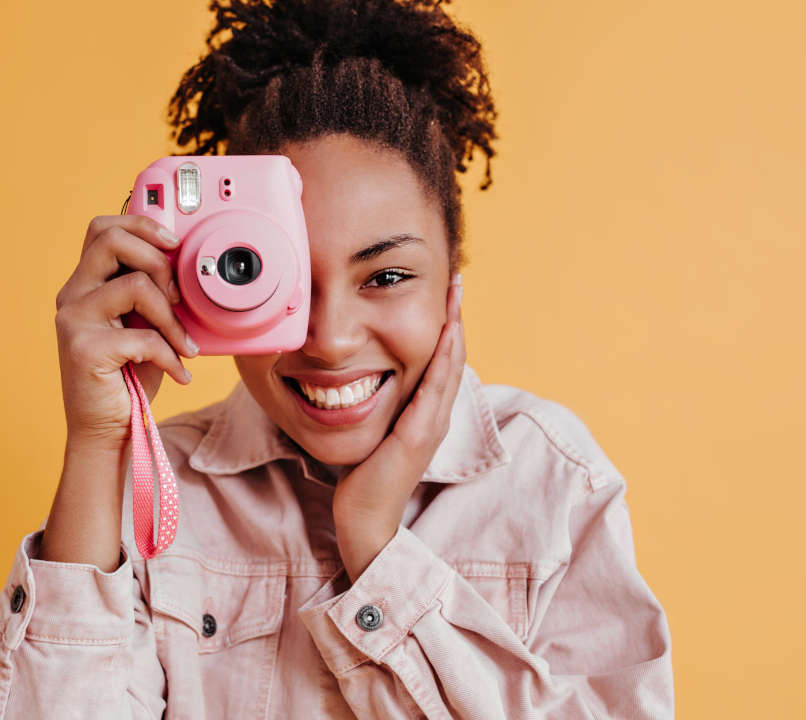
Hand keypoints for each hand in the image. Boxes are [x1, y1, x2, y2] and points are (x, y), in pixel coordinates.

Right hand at [54, 214, 198, 450]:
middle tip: (179, 296)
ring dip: (172, 317)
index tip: (174, 243)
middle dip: (158, 260)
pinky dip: (171, 356)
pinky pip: (144, 336)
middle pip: (111, 239)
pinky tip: (179, 373)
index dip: (141, 224)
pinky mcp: (85, 349)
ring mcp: (74, 321)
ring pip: (136, 285)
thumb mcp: (143, 324)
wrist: (107, 430)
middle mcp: (72, 296)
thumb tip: (181, 261)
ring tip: (184, 345)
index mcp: (84, 284)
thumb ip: (150, 293)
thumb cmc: (128, 377)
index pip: (103, 228)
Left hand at [332, 274, 465, 580]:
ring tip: (455, 295)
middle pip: (451, 356)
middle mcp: (434, 415)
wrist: (364, 521)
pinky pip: (436, 388)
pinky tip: (446, 333)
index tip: (442, 292)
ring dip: (454, 328)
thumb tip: (350, 376)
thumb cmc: (361, 479)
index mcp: (423, 413)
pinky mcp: (420, 435)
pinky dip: (445, 358)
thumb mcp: (368, 430)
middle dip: (454, 316)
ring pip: (449, 366)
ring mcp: (431, 425)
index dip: (444, 325)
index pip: (439, 360)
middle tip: (455, 280)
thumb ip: (369, 405)